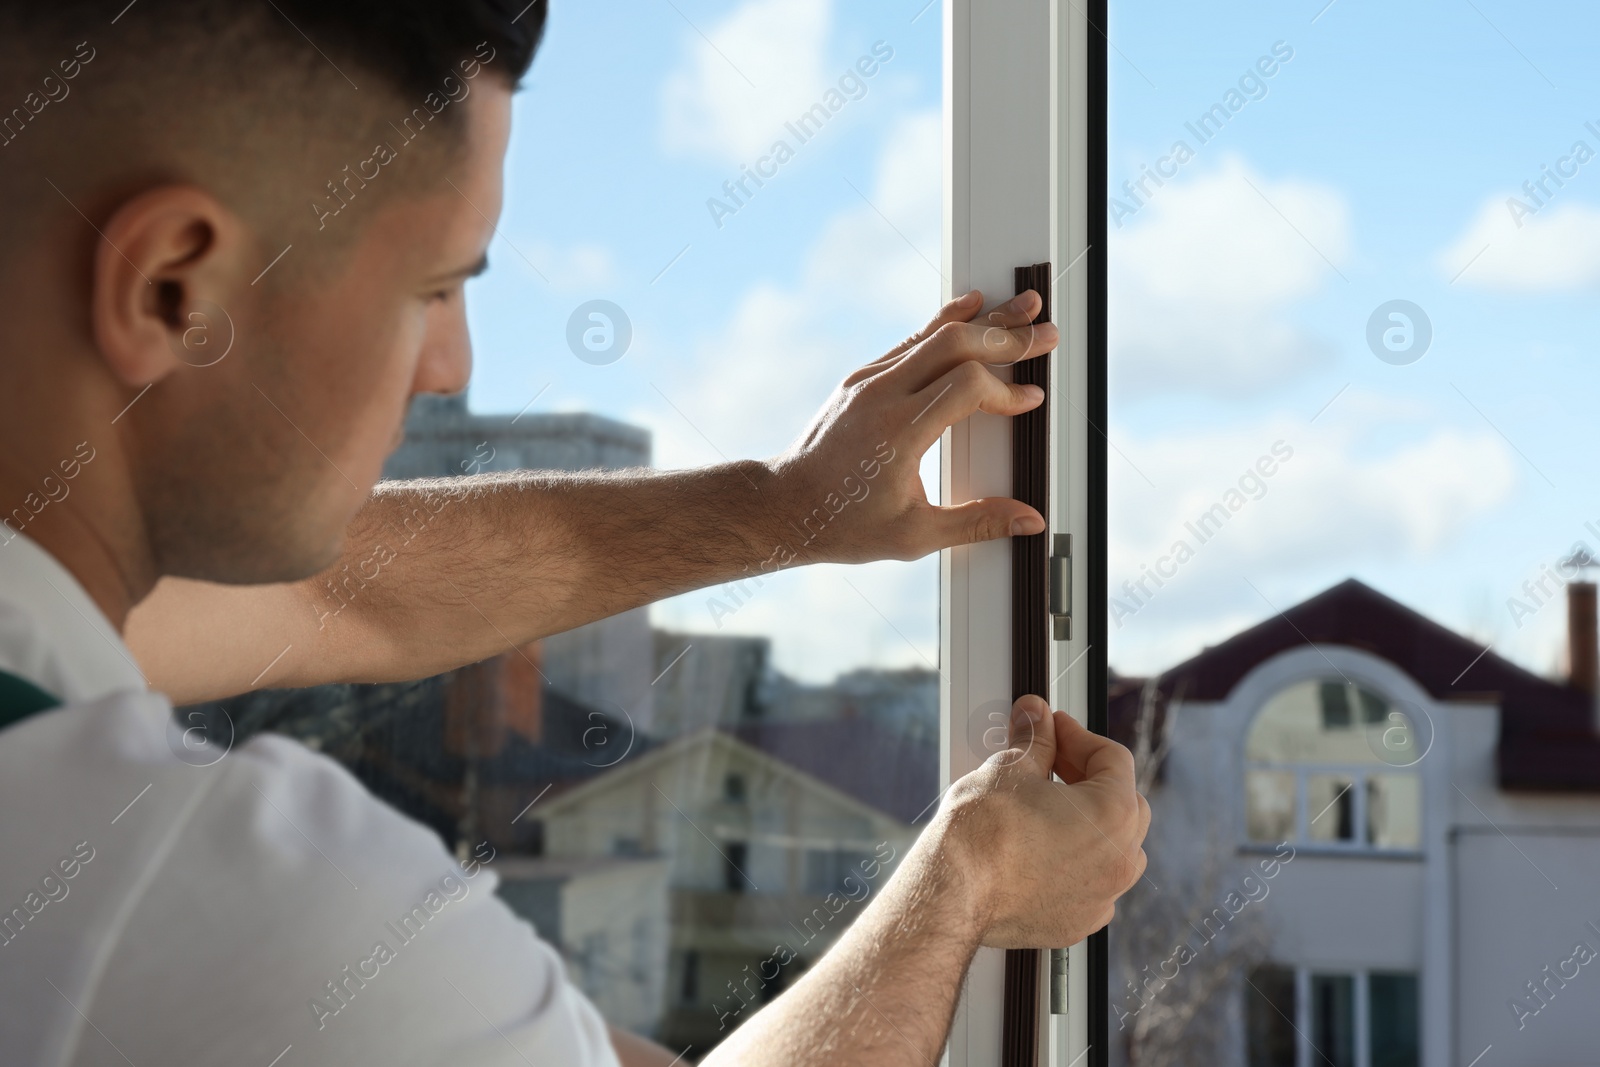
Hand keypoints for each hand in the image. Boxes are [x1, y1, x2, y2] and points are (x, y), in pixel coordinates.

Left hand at [764, 289, 1056, 565]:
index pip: (965, 387)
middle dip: (1006, 336)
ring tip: (1021, 304)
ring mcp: (867, 382)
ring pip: (932, 333)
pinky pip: (911, 341)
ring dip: (982, 319)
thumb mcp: (915, 535)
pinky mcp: (861, 379)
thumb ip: (977, 522)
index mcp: (897, 433)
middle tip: (1044, 332)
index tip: (1030, 400)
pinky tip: (973, 310)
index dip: (1005, 391)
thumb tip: (1029, 520)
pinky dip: (947, 325)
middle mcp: (880, 396)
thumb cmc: (844, 524)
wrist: (785, 506)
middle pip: (953, 344)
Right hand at [939, 695, 1149, 947]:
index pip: (1113, 759)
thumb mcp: (1010, 768)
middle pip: (1123, 803)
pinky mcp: (1077, 922)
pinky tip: (1041, 851)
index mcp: (1113, 814)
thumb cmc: (982, 834)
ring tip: (1050, 808)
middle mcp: (1119, 859)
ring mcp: (1101, 897)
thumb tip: (1036, 716)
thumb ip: (1035, 739)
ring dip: (1090, 824)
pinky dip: (1075, 865)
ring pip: (1114, 849)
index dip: (1078, 736)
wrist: (953, 892)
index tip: (1054, 729)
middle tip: (1051, 762)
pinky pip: (1091, 885)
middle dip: (1089, 777)